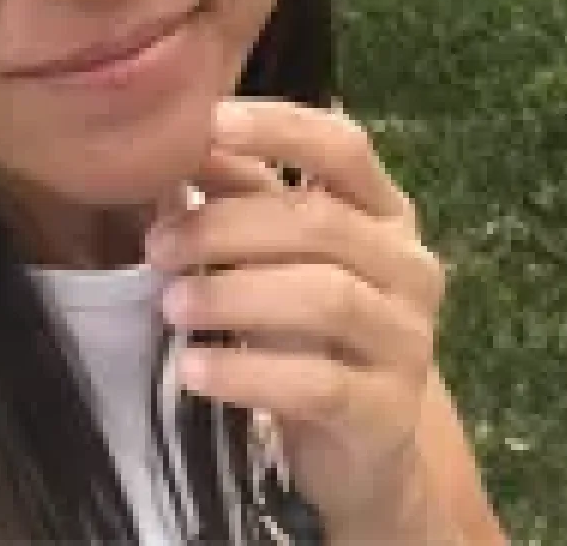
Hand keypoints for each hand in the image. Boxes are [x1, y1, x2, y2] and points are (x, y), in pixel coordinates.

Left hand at [143, 99, 446, 533]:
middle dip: (227, 227)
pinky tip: (192, 369)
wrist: (361, 444)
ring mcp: (408, 338)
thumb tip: (183, 140)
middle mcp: (409, 264)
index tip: (210, 121)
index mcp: (384, 209)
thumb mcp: (277, 253)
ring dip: (234, 295)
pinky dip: (246, 373)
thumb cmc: (307, 324)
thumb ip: (239, 193)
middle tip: (157, 247)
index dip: (278, 128)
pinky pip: (316, 383)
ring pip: (324, 298)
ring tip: (171, 305)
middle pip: (320, 222)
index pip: (342, 147)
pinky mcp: (389, 411)